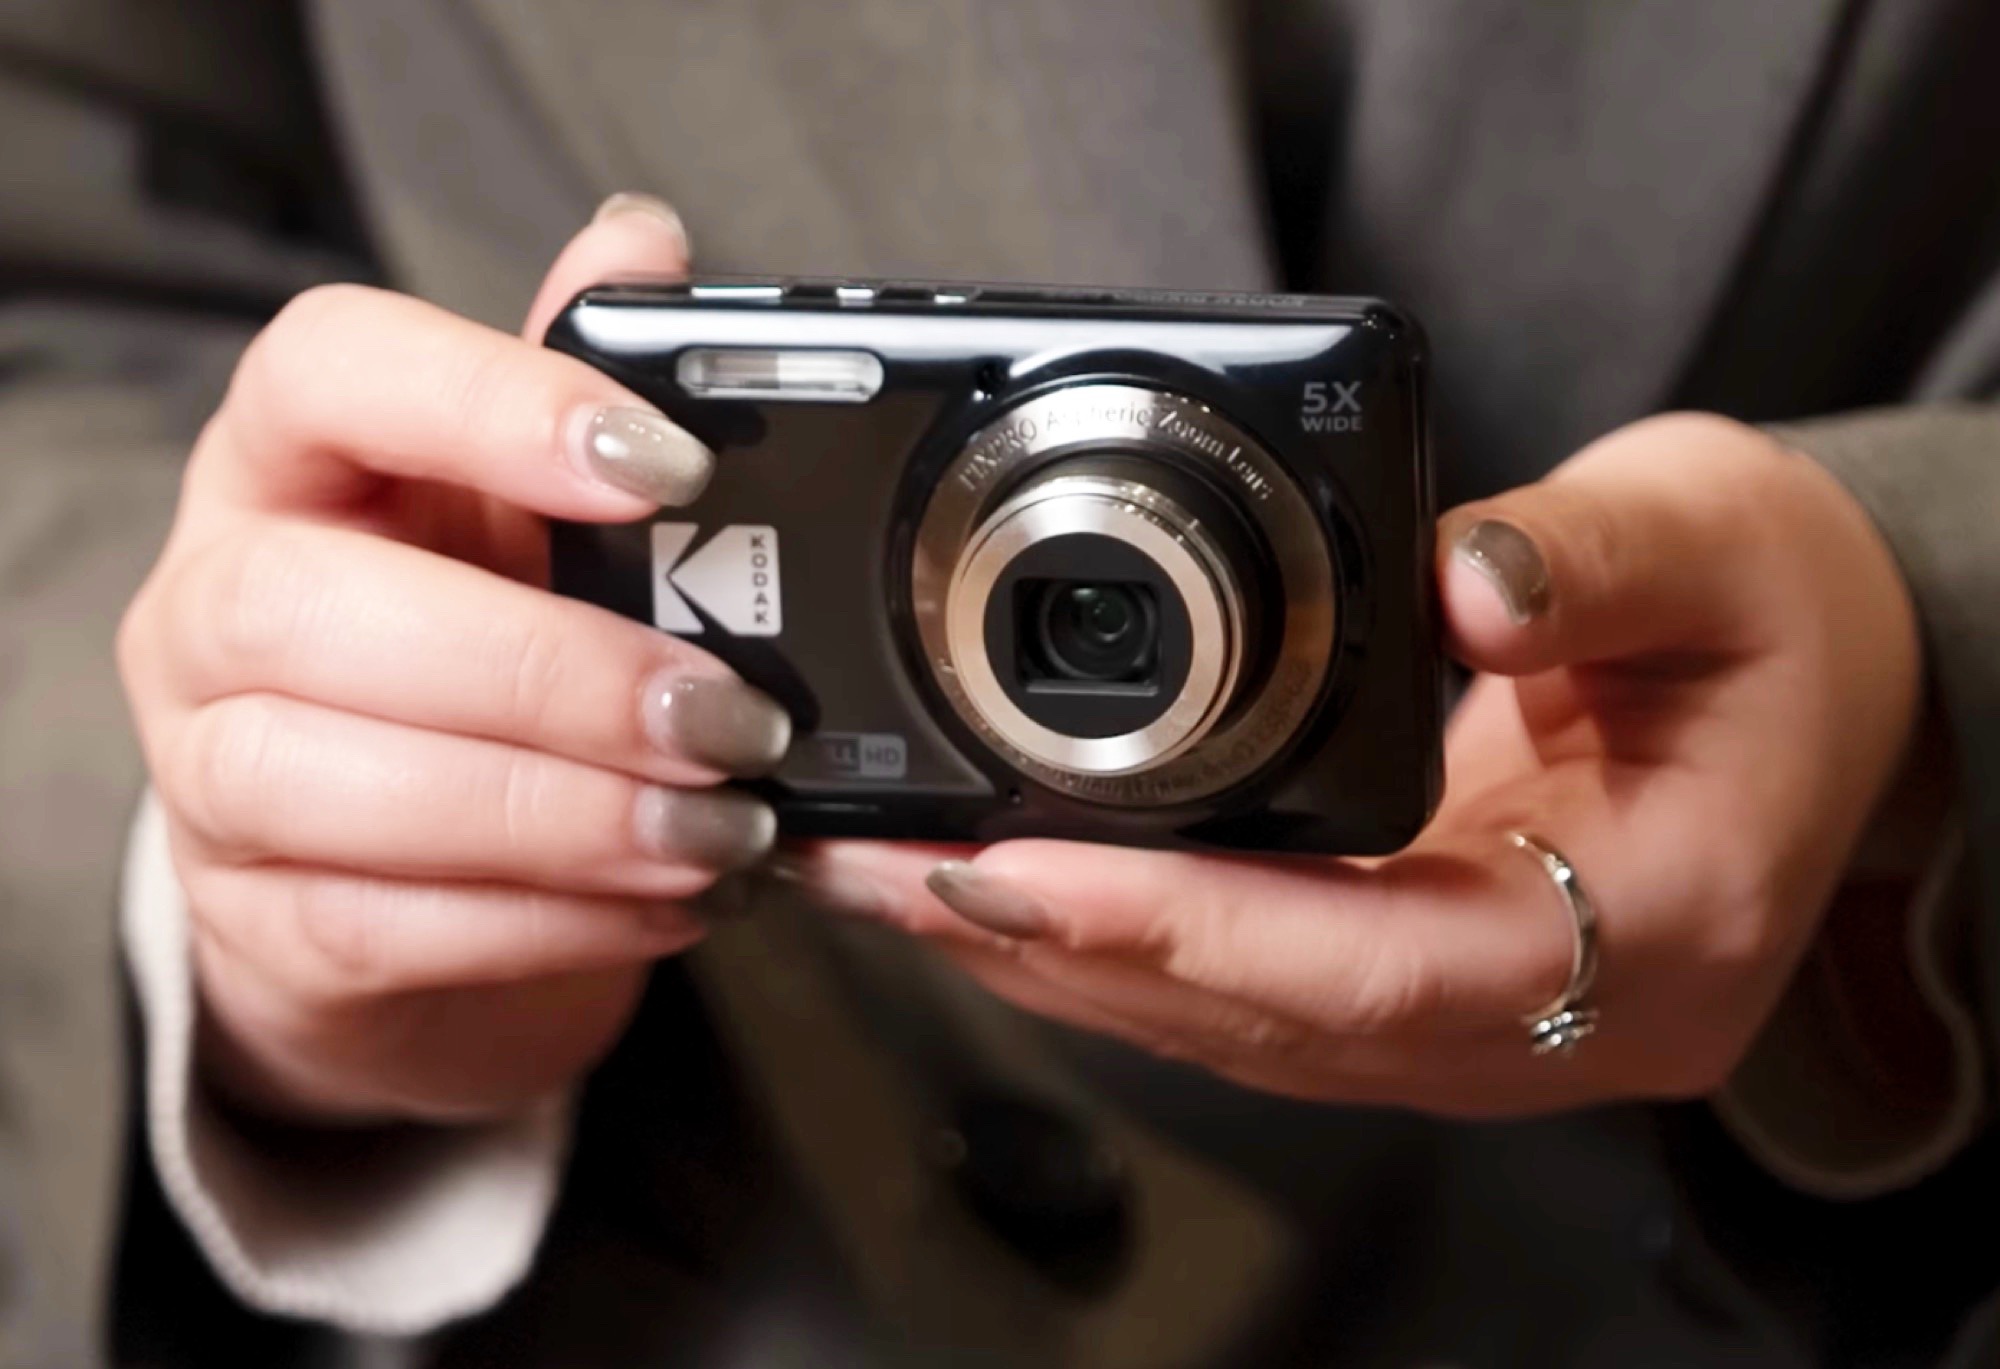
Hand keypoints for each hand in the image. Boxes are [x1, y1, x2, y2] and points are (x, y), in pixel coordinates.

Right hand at [118, 196, 789, 1122]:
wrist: (401, 868)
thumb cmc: (476, 646)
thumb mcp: (528, 518)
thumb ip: (576, 388)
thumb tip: (641, 242)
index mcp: (290, 461)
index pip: (328, 372)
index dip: (488, 402)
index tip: (667, 464)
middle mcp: (215, 602)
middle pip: (311, 608)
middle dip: (551, 673)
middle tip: (730, 720)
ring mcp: (209, 771)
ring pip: (332, 782)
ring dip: (562, 815)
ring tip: (723, 829)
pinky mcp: (258, 920)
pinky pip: (385, 925)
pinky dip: (550, 919)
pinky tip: (672, 900)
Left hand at [790, 414, 1921, 1114]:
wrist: (1832, 694)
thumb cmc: (1789, 626)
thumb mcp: (1723, 546)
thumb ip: (1594, 558)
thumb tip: (1461, 573)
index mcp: (1652, 926)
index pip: (1385, 972)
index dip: (1192, 934)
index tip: (1020, 872)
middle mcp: (1548, 1014)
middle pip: (1266, 1025)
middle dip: (1058, 954)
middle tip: (880, 870)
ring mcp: (1476, 1019)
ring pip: (1232, 1028)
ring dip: (1052, 959)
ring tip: (889, 874)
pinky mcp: (1416, 980)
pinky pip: (1242, 992)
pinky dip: (1112, 946)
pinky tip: (1003, 888)